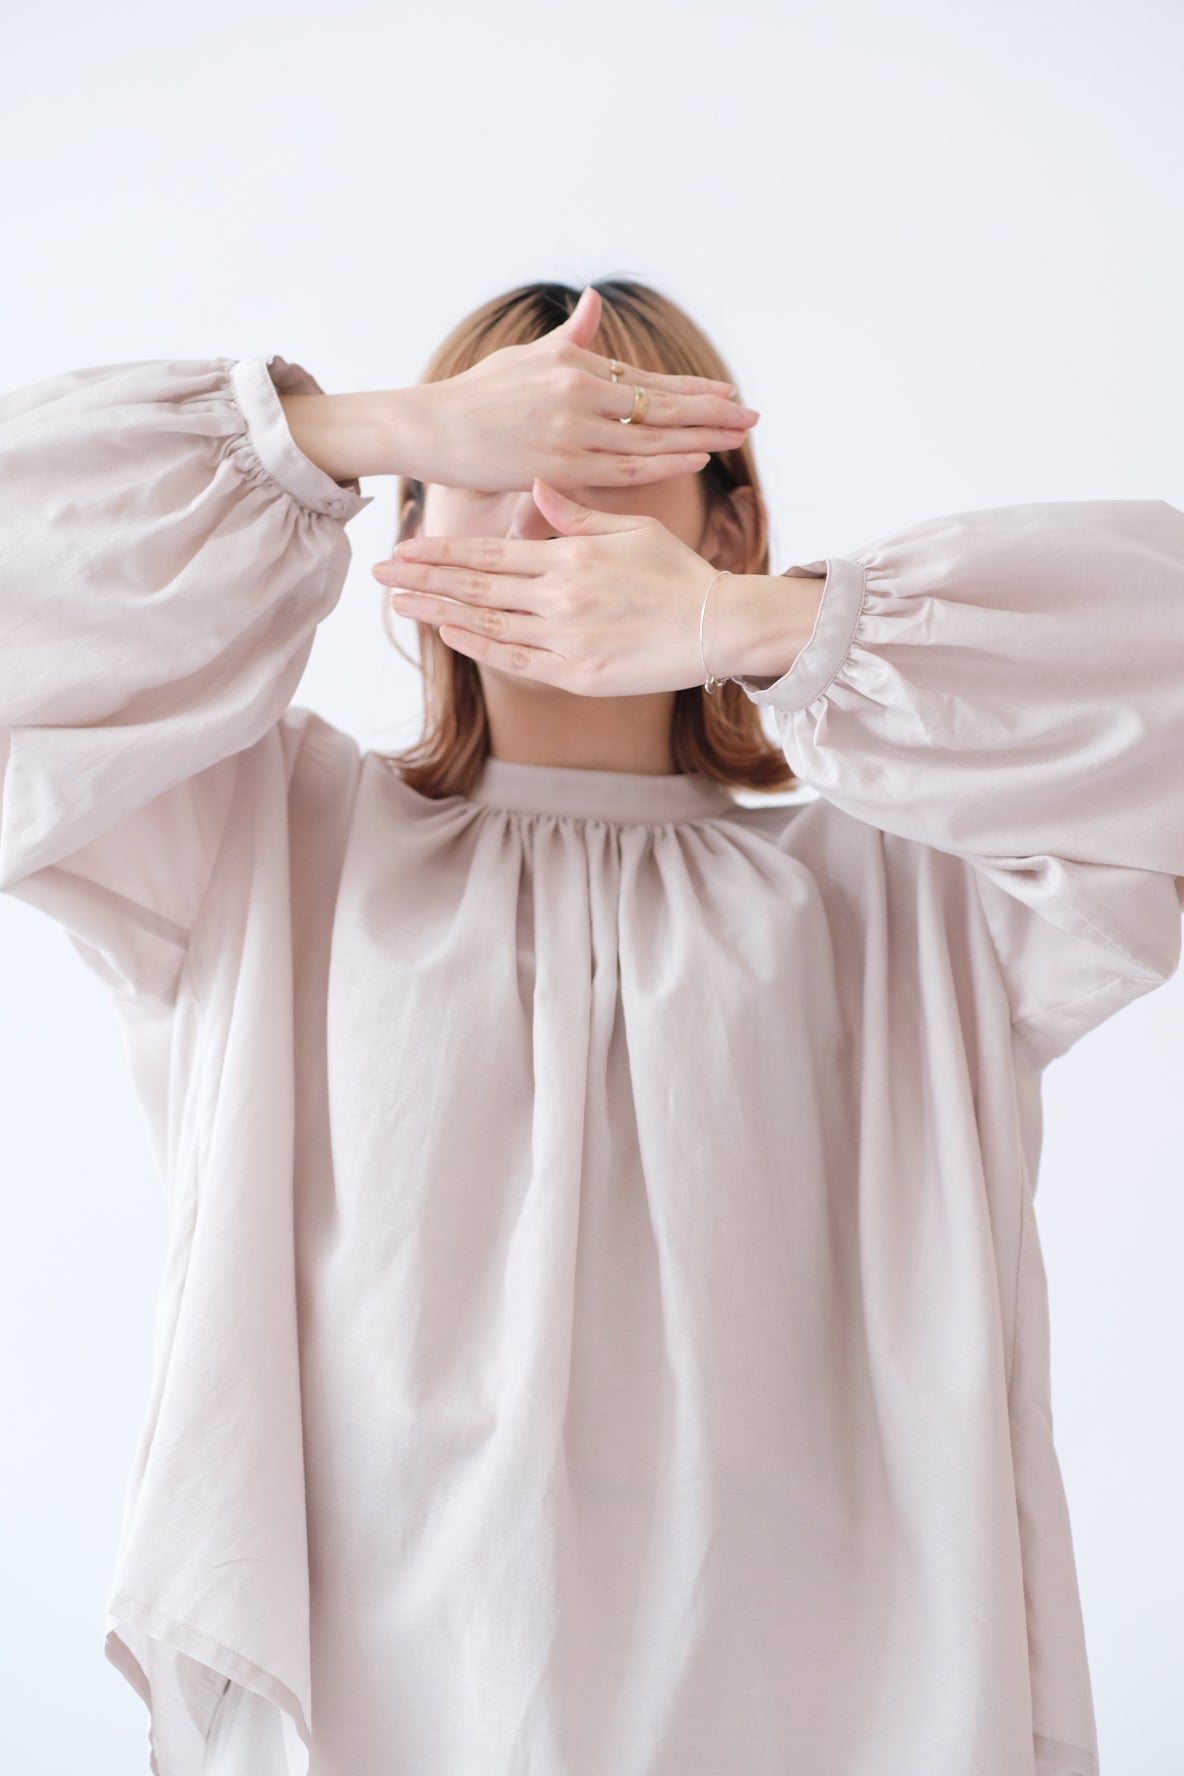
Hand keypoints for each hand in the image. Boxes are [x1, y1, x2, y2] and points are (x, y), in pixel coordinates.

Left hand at [375, 479, 746, 695]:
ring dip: (439, 612)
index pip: (490, 553)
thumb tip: (537, 487)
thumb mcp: (631, 529)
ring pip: (488, 623)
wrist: (719, 626)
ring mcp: (567, 638)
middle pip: (476, 586)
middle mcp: (560, 596)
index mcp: (570, 556)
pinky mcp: (579, 676)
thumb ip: (577, 514)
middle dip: (423, 578)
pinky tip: (450, 634)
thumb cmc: (678, 574)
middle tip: (378, 573)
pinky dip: (480, 647)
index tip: (403, 547)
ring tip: (399, 603)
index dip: (442, 551)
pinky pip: (517, 661)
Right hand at [407, 286, 759, 492]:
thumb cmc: (477, 397)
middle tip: (753, 416)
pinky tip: (695, 458)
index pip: (647, 380)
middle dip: (711, 411)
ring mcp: (570, 429)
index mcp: (574, 364)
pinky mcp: (558, 465)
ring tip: (737, 438)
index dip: (692, 389)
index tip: (729, 395)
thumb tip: (593, 301)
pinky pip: (623, 467)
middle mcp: (578, 391)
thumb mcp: (525, 358)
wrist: (431, 428)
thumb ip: (568, 337)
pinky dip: (663, 461)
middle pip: (660, 404)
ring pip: (649, 436)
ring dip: (698, 436)